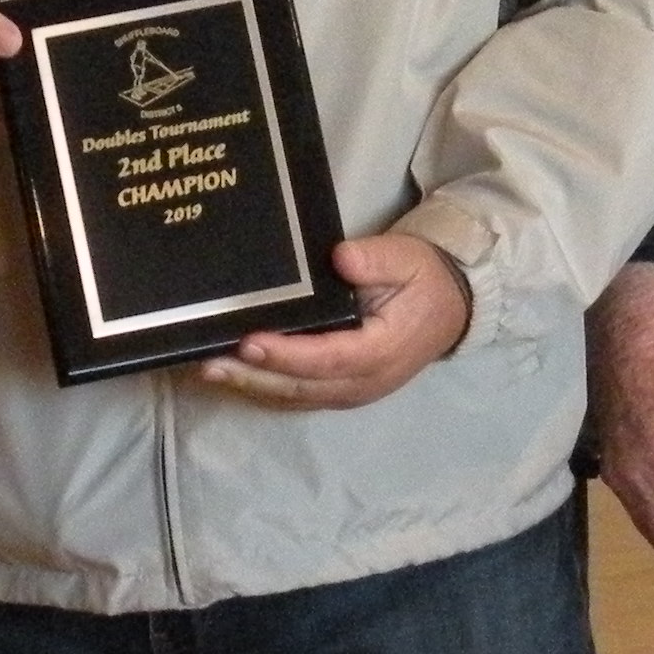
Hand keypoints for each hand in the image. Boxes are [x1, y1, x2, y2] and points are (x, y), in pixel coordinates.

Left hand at [199, 233, 471, 410]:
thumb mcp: (407, 257)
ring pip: (294, 395)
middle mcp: (363, 382)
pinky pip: (297, 395)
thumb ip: (376, 259)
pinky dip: (262, 386)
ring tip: (206, 369)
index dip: (288, 354)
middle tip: (208, 361)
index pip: (330, 357)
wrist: (448, 307)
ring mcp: (350, 391)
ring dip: (250, 385)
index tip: (250, 342)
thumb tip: (341, 258)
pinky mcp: (339, 390)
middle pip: (302, 386)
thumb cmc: (423, 279)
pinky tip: (231, 375)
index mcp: (382, 350)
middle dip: (253, 376)